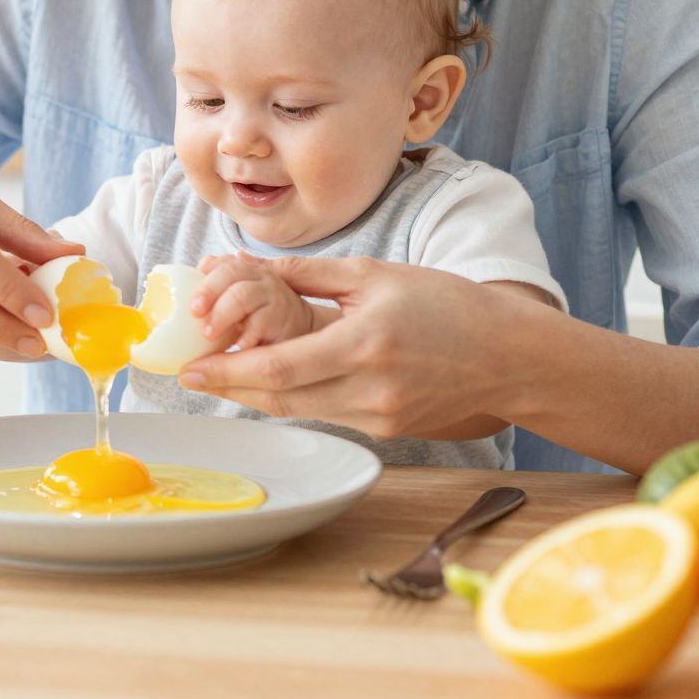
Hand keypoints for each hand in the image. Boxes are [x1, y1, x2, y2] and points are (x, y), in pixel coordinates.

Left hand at [179, 257, 518, 439]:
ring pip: (299, 410)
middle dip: (230, 387)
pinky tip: (274, 382)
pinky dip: (295, 398)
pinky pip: (326, 414)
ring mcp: (378, 417)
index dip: (228, 372)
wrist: (506, 356)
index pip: (279, 368)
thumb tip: (253, 268)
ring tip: (224, 375)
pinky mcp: (385, 431)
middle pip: (279, 398)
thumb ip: (310, 275)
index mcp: (364, 344)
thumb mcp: (376, 275)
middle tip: (194, 374)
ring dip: (257, 394)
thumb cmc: (447, 305)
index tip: (192, 368)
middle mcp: (369, 389)